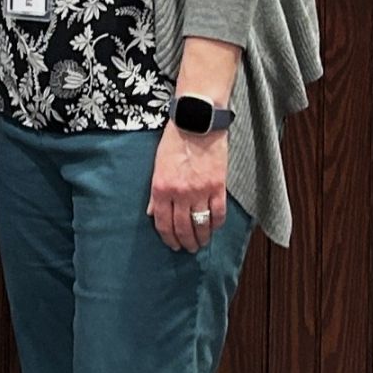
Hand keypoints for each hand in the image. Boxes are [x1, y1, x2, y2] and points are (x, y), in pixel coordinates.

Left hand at [149, 120, 227, 252]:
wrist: (197, 124)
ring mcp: (200, 191)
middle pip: (182, 227)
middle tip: (188, 248)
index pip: (163, 223)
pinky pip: (218, 213)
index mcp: (161, 188)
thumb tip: (153, 212)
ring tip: (201, 243)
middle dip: (185, 242)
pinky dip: (216, 224)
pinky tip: (214, 228)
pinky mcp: (218, 186)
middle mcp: (180, 193)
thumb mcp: (157, 165)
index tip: (172, 245)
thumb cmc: (174, 141)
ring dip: (201, 238)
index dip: (168, 238)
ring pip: (201, 224)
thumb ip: (156, 193)